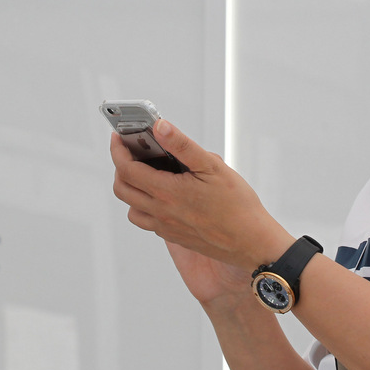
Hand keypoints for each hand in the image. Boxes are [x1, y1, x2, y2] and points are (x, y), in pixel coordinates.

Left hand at [110, 120, 293, 304]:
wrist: (251, 243)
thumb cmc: (237, 205)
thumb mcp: (212, 166)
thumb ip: (182, 145)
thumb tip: (160, 126)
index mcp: (168, 192)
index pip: (127, 169)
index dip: (118, 150)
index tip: (119, 138)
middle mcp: (161, 212)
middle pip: (122, 188)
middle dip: (120, 166)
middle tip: (131, 151)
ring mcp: (165, 227)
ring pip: (131, 207)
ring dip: (130, 188)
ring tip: (146, 172)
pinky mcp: (173, 236)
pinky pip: (146, 220)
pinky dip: (144, 205)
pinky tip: (162, 194)